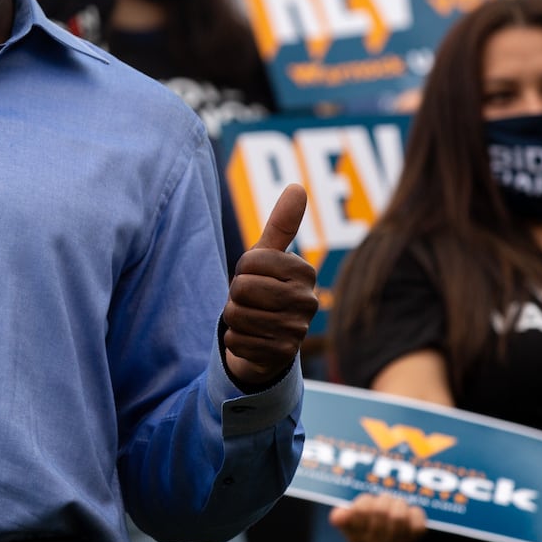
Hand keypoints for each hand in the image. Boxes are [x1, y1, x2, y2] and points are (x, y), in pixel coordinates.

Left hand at [220, 183, 317, 388]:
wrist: (268, 340)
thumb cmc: (266, 289)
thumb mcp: (270, 257)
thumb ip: (282, 224)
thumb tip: (298, 186)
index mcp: (305, 272)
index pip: (250, 261)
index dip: (242, 269)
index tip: (254, 276)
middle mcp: (307, 301)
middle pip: (243, 289)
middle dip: (236, 295)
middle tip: (250, 300)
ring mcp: (297, 330)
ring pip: (237, 316)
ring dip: (234, 318)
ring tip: (250, 318)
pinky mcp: (282, 355)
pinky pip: (237, 341)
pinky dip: (235, 340)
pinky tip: (251, 339)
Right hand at [330, 492, 426, 541]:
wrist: (394, 535)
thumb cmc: (369, 518)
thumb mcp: (352, 516)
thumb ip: (343, 515)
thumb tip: (336, 517)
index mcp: (355, 536)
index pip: (360, 511)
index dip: (365, 501)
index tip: (367, 501)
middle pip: (380, 511)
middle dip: (383, 499)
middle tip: (384, 499)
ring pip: (399, 515)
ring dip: (398, 503)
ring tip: (396, 503)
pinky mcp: (414, 536)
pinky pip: (416, 517)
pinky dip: (414, 511)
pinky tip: (409, 512)